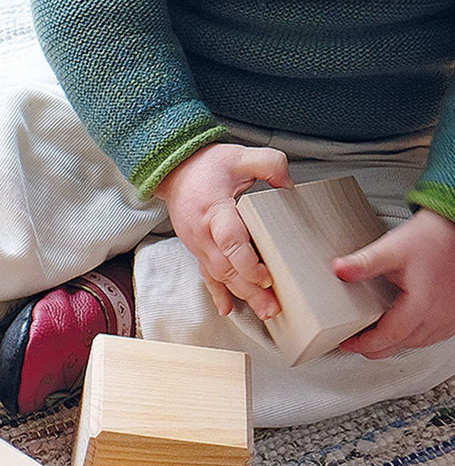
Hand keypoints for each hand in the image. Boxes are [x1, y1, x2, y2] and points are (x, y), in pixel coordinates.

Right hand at [154, 143, 293, 318]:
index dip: (248, 262)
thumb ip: (269, 164)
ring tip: (263, 310)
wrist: (176, 172)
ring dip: (241, 296)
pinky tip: (226, 309)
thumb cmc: (207, 166)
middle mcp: (203, 233)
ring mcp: (198, 245)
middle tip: (272, 306)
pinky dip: (217, 294)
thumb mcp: (240, 155)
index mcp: (214, 211)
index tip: (267, 275)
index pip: (230, 242)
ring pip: (218, 276)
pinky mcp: (198, 250)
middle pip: (226, 268)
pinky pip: (206, 276)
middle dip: (250, 290)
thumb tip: (289, 187)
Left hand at [336, 208, 454, 358]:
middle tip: (355, 342)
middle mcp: (440, 315)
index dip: (364, 344)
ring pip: (418, 343)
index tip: (347, 344)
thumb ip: (365, 262)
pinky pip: (433, 335)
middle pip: (402, 344)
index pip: (388, 336)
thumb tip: (339, 270)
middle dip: (375, 347)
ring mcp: (451, 316)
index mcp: (422, 304)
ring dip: (394, 343)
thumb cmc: (435, 237)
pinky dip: (413, 336)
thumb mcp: (394, 248)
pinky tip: (403, 328)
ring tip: (374, 335)